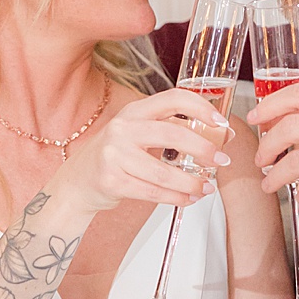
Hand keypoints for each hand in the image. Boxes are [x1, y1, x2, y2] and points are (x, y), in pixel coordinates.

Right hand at [53, 86, 231, 217]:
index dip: (201, 108)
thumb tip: (221, 135)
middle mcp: (122, 129)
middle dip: (203, 149)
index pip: (172, 99)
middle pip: (172, 134)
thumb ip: (173, 131)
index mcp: (134, 111)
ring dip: (191, 183)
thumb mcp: (138, 134)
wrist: (77, 182)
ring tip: (206, 188)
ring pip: (164, 172)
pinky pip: (153, 192)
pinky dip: (176, 198)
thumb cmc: (115, 157)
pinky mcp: (112, 181)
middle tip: (221, 161)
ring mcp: (114, 155)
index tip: (221, 123)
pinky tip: (187, 199)